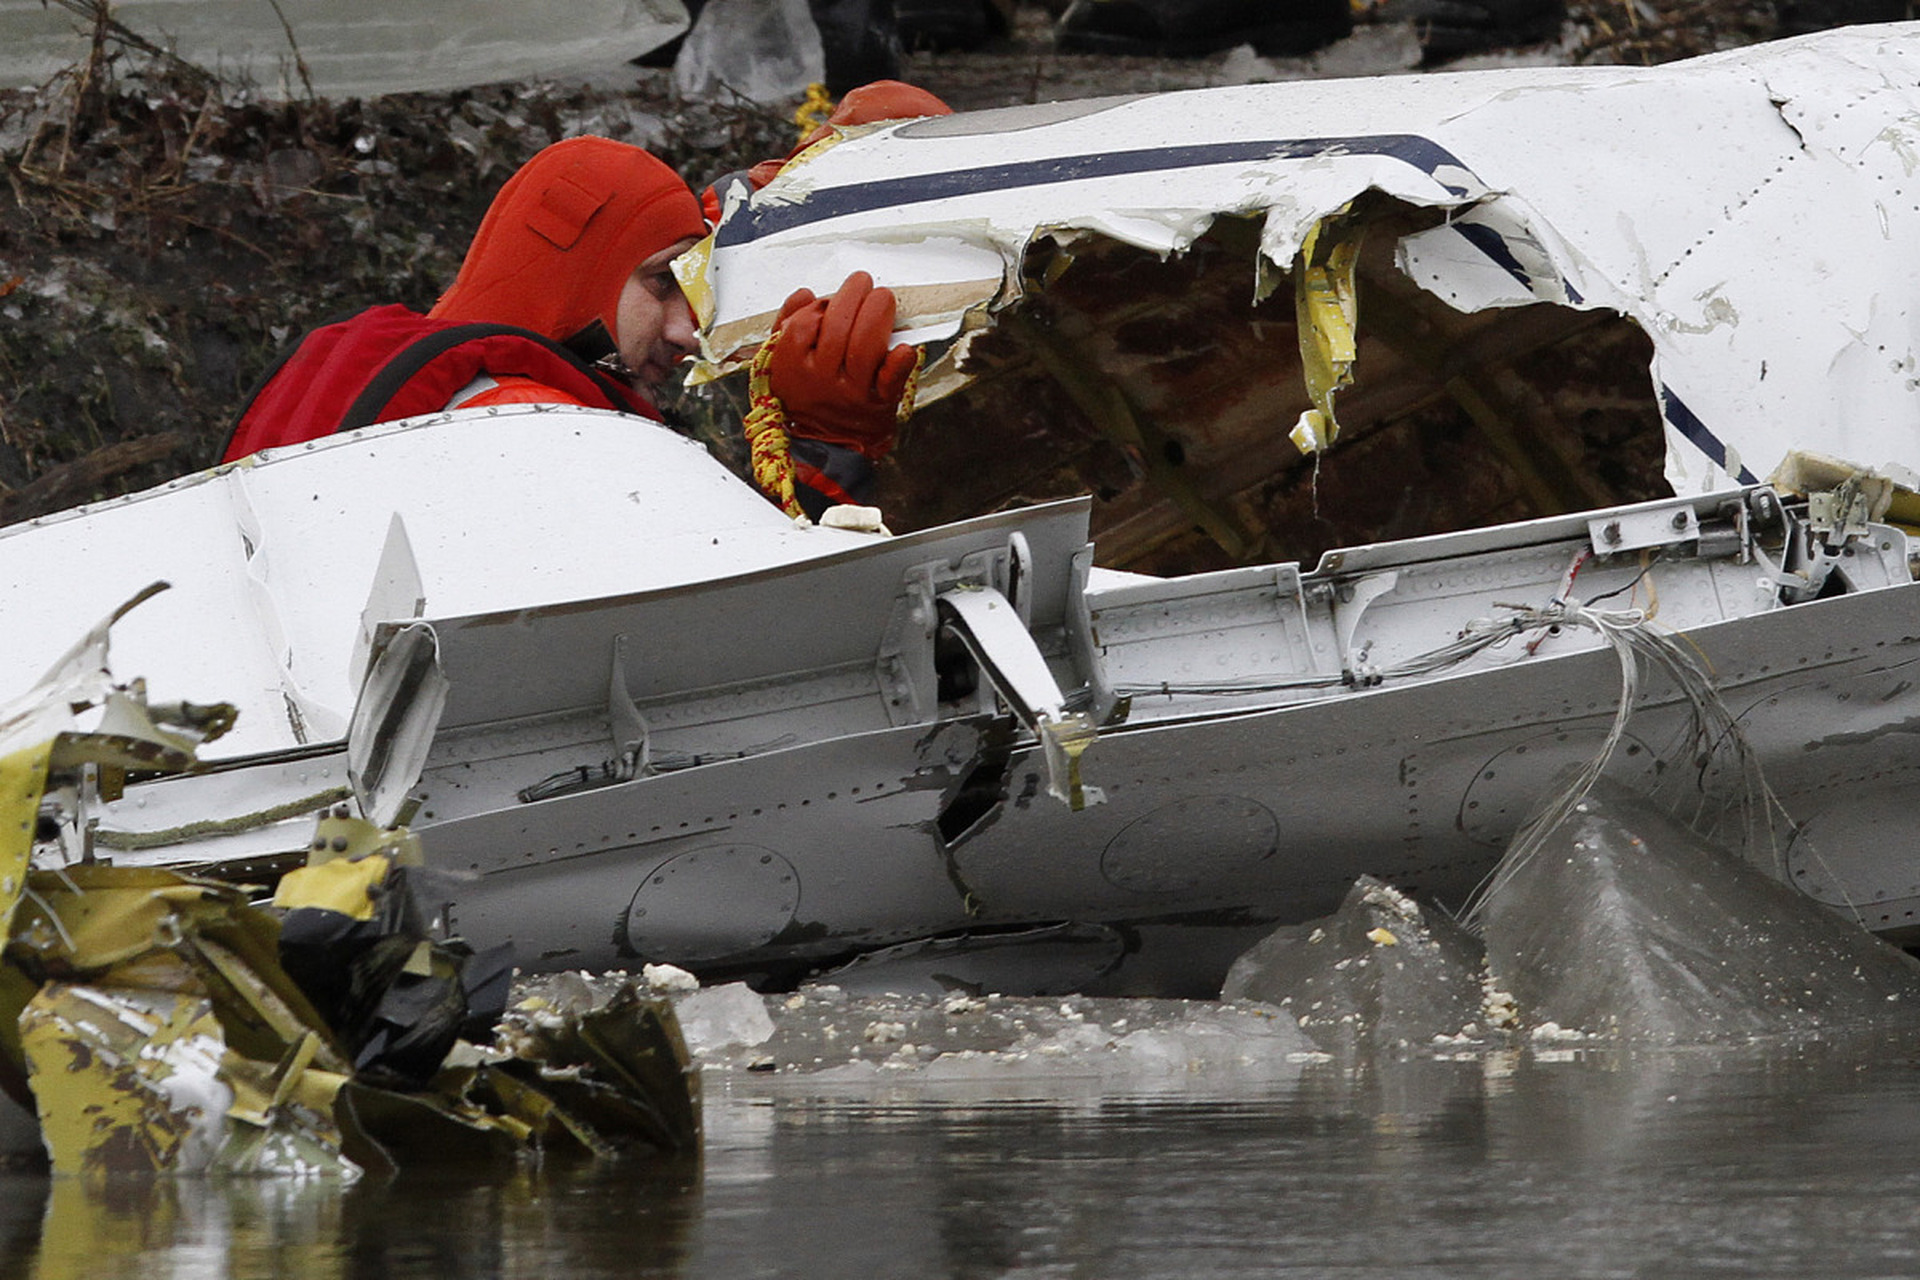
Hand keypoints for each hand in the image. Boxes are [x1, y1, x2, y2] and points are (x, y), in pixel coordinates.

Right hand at [767, 271, 917, 460]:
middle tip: (863, 283)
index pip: (803, 327)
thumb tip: (804, 294)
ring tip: (882, 297)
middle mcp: (821, 380)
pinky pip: (890, 380)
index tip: (829, 300)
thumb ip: (787, 323)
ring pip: (864, 347)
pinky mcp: (879, 402)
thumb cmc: (808, 395)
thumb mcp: (782, 361)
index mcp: (792, 368)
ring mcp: (851, 392)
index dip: (819, 307)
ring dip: (877, 315)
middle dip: (854, 297)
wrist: (826, 444)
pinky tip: (904, 346)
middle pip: (837, 330)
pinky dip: (900, 362)